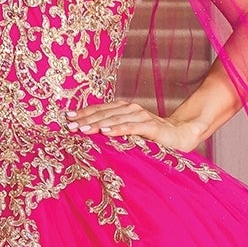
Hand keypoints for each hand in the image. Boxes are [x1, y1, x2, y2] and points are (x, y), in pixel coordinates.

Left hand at [65, 97, 207, 152]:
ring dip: (98, 124)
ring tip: (83, 130)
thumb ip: (112, 131)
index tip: (67, 119)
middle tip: (70, 126)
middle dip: (86, 119)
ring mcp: (141, 117)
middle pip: (104, 113)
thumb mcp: (128, 134)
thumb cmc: (151, 137)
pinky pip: (132, 127)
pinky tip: (106, 133)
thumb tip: (87, 136)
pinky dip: (118, 129)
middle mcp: (131, 109)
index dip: (83, 113)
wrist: (180, 136)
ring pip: (115, 119)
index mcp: (123, 109)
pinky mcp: (151, 127)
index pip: (99, 109)